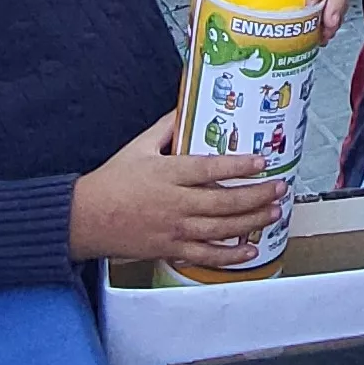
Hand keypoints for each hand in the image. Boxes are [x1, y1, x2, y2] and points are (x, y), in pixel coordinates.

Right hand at [69, 110, 286, 266]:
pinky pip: (205, 255)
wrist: (84, 219)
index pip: (210, 169)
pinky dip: (230, 256)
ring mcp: (174, 230)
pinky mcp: (170, 250)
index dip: (239, 166)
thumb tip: (186, 108)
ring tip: (273, 213)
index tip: (262, 161)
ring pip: (221, 230)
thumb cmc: (112, 180)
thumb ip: (166, 127)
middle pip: (224, 202)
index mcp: (168, 174)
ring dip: (251, 222)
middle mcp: (175, 203)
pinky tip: (249, 251)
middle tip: (279, 188)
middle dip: (256, 196)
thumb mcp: (138, 146)